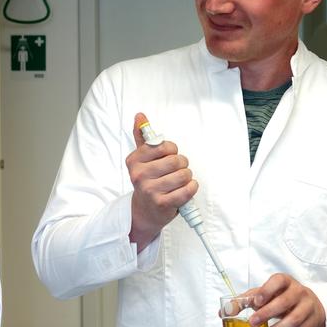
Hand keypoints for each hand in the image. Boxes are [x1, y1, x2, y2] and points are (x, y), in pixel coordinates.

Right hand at [126, 113, 197, 250]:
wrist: (144, 211)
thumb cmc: (147, 180)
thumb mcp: (142, 158)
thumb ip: (142, 136)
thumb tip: (140, 116)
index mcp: (134, 160)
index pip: (163, 146)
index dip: (172, 150)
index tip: (168, 156)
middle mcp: (139, 175)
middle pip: (176, 160)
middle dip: (182, 164)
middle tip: (176, 170)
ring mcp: (150, 191)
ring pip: (184, 175)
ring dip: (187, 177)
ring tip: (179, 181)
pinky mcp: (162, 204)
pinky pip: (187, 190)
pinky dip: (191, 188)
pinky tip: (186, 189)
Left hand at [247, 273, 325, 326]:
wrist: (310, 307)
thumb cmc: (282, 297)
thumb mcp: (265, 294)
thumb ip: (246, 300)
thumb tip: (225, 311)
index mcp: (285, 281)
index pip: (278, 281)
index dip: (267, 290)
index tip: (256, 302)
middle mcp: (298, 291)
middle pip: (284, 302)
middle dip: (267, 313)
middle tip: (252, 322)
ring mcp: (307, 307)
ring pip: (293, 320)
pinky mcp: (311, 322)